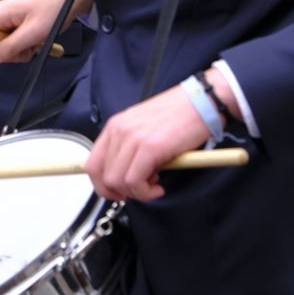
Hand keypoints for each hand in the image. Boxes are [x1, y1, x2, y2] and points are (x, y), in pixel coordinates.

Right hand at [0, 0, 93, 76]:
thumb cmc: (54, 8)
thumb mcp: (32, 33)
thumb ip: (9, 47)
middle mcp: (0, 15)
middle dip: (5, 54)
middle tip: (24, 53)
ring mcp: (9, 18)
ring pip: (2, 44)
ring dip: (16, 51)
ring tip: (34, 45)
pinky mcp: (18, 21)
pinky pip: (12, 39)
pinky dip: (23, 46)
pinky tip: (35, 42)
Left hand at [84, 85, 210, 202]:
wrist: (201, 101)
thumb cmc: (178, 115)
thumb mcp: (144, 129)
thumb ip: (129, 148)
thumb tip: (124, 175)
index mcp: (115, 126)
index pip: (92, 164)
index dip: (102, 185)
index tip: (118, 192)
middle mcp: (119, 131)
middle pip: (102, 177)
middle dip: (120, 192)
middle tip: (140, 190)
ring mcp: (133, 138)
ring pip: (117, 182)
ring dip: (135, 192)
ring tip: (153, 185)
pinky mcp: (150, 147)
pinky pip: (134, 181)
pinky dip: (145, 192)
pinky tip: (158, 188)